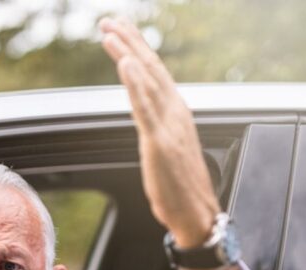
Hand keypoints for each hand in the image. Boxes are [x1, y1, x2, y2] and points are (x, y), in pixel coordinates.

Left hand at [99, 17, 219, 248]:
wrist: (196, 215)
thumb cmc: (180, 187)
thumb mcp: (167, 147)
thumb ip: (157, 125)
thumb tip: (143, 112)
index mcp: (176, 112)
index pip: (155, 72)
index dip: (137, 48)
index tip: (120, 29)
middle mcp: (174, 112)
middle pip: (150, 68)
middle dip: (129, 41)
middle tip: (109, 20)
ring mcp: (168, 125)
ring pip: (146, 81)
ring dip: (127, 53)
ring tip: (110, 33)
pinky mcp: (160, 142)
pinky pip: (146, 107)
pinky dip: (135, 83)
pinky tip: (125, 63)